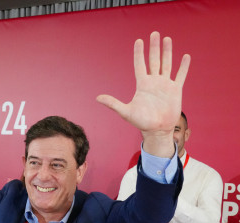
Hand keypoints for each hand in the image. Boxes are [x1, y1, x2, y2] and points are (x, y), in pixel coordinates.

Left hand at [96, 32, 189, 156]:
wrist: (157, 130)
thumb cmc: (141, 122)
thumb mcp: (125, 112)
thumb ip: (113, 103)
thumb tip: (97, 98)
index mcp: (142, 85)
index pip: (140, 65)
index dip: (139, 53)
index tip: (139, 41)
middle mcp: (154, 82)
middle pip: (154, 60)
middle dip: (154, 47)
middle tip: (154, 33)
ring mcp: (165, 85)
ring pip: (167, 64)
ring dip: (167, 52)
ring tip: (167, 39)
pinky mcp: (176, 90)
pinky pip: (180, 75)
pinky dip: (183, 67)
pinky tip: (185, 56)